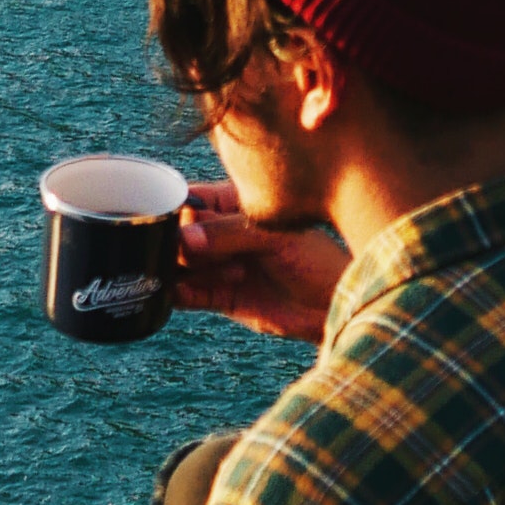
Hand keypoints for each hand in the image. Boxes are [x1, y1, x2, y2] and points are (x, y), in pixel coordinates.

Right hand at [176, 181, 345, 342]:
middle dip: (177, 245)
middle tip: (196, 255)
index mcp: (232, 205)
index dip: (172, 210)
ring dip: (184, 271)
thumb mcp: (273, 237)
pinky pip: (187, 294)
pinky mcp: (219, 296)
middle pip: (177, 234)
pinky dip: (179, 295)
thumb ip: (227, 233)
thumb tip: (183, 237)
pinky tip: (186, 293)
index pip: (189, 200)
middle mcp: (220, 233)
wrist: (335, 304)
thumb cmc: (315, 258)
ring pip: (179, 265)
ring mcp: (218, 265)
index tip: (170, 226)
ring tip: (229, 275)